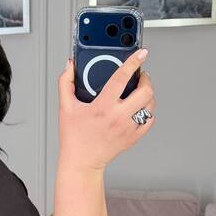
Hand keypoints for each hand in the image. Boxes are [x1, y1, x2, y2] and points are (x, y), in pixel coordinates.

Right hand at [57, 48, 155, 172]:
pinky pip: (149, 121)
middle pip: (144, 91)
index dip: (133, 62)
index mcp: (102, 107)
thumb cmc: (73, 137)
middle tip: (141, 76)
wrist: (81, 162)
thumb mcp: (65, 108)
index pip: (121, 78)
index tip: (141, 53)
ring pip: (150, 105)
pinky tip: (140, 108)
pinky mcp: (132, 138)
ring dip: (149, 94)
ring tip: (141, 91)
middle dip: (146, 79)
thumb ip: (66, 83)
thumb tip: (70, 66)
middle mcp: (117, 117)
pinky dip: (148, 111)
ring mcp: (127, 128)